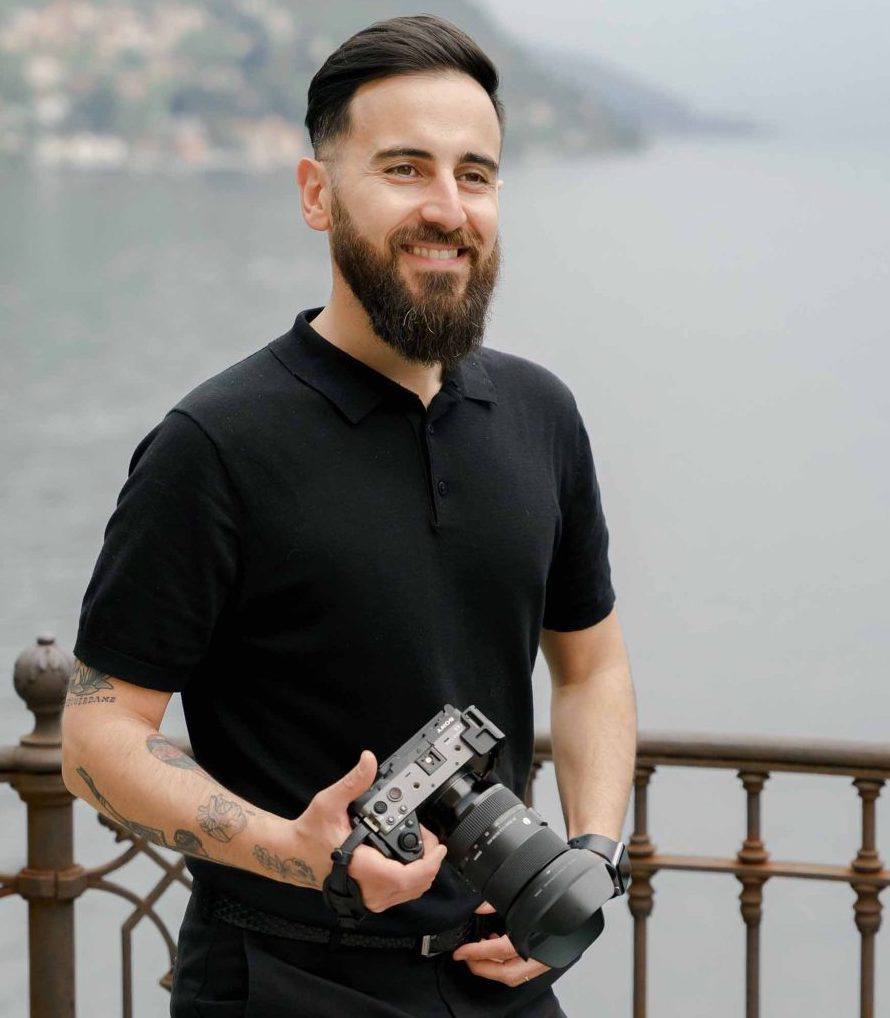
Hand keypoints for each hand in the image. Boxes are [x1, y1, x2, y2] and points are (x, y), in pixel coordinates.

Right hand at [294, 750, 446, 911]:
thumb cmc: (310, 833)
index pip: (406, 877)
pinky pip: (399, 895)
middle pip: (414, 886)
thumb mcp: (329, 802)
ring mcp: (368, 897)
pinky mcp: (368, 898)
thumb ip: (353, 782)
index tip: (439, 847)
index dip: (429, 864)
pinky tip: (409, 861)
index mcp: (361, 867)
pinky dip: (411, 879)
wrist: (294, 855)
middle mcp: (367, 888)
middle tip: (428, 838)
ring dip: (422, 872)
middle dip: (429, 862)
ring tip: (421, 846)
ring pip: (409, 893)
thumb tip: (369, 761)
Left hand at [452, 902, 551, 986]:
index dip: (476, 953)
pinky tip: (500, 947)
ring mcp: (545, 960)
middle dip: (482, 968)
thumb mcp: (523, 894)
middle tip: (465, 957)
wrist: (583, 894)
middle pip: (506, 973)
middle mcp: (541, 955)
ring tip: (479, 953)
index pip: (499, 952)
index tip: (461, 952)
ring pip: (514, 976)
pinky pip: (522, 970)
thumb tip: (480, 908)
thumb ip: (499, 901)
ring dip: (493, 968)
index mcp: (534, 940)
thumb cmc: (557, 893)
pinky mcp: (548, 958)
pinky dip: (506, 964)